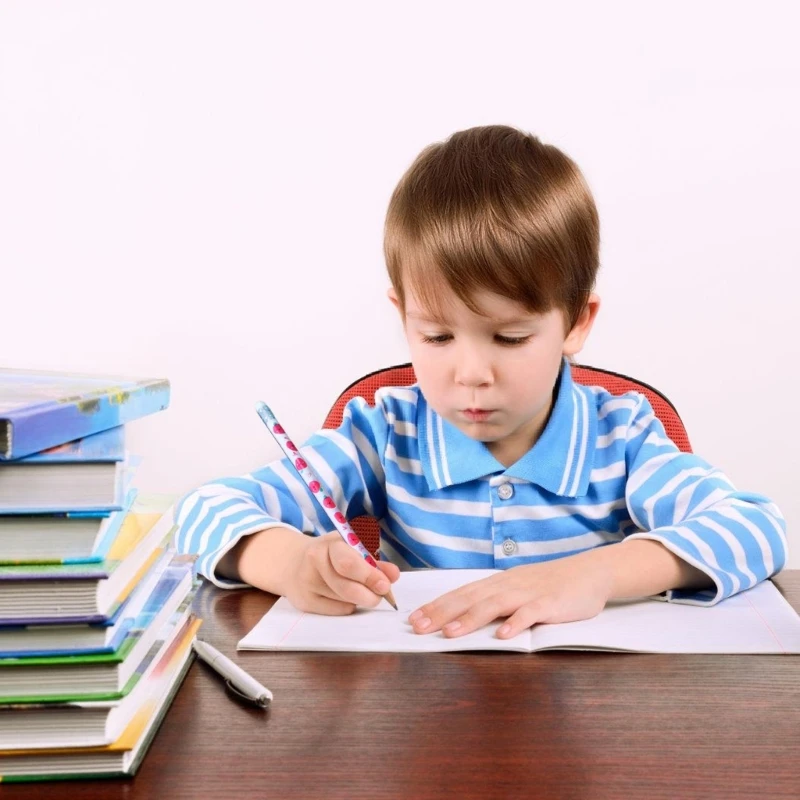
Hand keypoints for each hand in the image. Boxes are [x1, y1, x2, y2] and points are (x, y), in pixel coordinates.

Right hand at [281, 532, 399, 614]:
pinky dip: (348, 606)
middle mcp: (314, 561)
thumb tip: (393, 575)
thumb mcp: (351, 549)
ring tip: (365, 593)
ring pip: (343, 599)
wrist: (294, 562)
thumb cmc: (331, 555)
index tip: (385, 586)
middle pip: (345, 586)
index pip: (349, 563)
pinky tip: (348, 598)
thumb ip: (373, 562)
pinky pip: (335, 610)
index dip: (369, 576)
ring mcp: (307, 582)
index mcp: (330, 543)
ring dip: (360, 600)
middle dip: (368, 594)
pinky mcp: (304, 601)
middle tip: (380, 596)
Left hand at [408, 552, 613, 638]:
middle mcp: (507, 586)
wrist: (588, 572)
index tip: (413, 619)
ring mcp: (529, 593)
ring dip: (471, 618)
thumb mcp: (517, 590)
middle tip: (418, 627)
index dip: (436, 606)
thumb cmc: (549, 585)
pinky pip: (531, 613)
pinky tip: (503, 635)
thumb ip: (493, 601)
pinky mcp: (550, 603)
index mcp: (497, 584)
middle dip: (442, 613)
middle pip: (470, 598)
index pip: (460, 594)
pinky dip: (517, 623)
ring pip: (494, 605)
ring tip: (450, 633)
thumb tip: (462, 615)